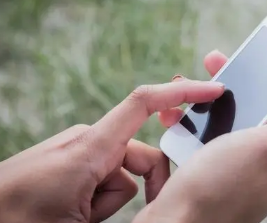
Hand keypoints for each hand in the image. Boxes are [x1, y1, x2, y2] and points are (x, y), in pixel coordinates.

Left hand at [0, 65, 224, 221]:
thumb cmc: (17, 219)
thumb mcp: (77, 220)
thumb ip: (119, 196)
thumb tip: (146, 190)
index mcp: (91, 147)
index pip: (144, 103)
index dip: (182, 93)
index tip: (213, 91)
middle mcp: (88, 142)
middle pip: (141, 157)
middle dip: (142, 188)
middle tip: (118, 218)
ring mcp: (80, 152)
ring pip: (122, 174)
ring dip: (111, 202)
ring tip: (81, 219)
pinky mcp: (73, 162)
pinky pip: (104, 178)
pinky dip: (99, 201)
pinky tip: (77, 214)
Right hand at [134, 50, 266, 222]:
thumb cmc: (217, 190)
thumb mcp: (263, 148)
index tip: (265, 64)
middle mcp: (263, 167)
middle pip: (260, 116)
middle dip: (242, 89)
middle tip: (217, 64)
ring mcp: (236, 171)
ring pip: (231, 125)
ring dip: (214, 104)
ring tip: (192, 89)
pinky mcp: (210, 173)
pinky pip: (208, 139)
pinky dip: (196, 124)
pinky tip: (182, 118)